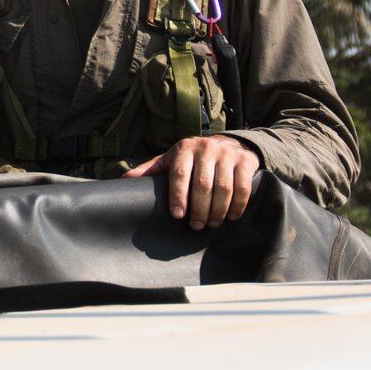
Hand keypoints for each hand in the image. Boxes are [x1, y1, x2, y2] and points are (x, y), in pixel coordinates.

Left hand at [125, 135, 258, 230]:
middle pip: (202, 184)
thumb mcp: (171, 160)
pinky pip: (243, 187)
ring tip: (212, 224)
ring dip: (218, 210)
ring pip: (223, 188)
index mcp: (184, 149)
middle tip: (197, 226)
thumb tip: (124, 181)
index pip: (179, 174)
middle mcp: (206, 149)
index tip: (178, 215)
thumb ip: (150, 170)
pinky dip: (238, 205)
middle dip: (199, 209)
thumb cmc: (193, 157)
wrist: (228, 143)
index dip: (178, 196)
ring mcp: (227, 154)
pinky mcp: (246, 161)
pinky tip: (231, 216)